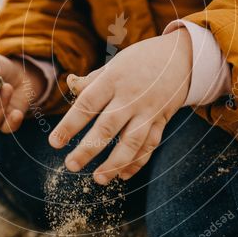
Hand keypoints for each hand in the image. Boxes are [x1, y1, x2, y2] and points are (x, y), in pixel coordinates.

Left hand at [48, 29, 191, 184]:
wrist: (182, 57)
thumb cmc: (141, 60)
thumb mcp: (115, 64)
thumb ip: (93, 80)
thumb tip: (70, 84)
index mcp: (113, 80)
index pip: (87, 104)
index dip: (70, 125)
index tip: (54, 143)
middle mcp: (131, 97)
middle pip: (107, 127)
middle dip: (88, 149)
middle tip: (71, 165)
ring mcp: (149, 110)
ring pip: (132, 141)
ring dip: (115, 163)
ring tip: (99, 179)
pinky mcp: (162, 120)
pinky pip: (150, 145)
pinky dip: (137, 162)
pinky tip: (123, 175)